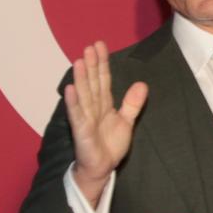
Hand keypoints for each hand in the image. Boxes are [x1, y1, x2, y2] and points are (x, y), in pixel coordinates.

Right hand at [65, 42, 147, 205]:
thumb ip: (133, 104)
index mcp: (103, 104)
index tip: (100, 45)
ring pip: (84, 95)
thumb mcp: (126, 122)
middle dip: (91, 65)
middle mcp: (92, 108)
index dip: (102, 63)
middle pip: (92, 83)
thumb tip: (142, 84)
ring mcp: (85, 118)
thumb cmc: (110, 145)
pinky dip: (73, 102)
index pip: (103, 80)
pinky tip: (70, 89)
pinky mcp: (81, 130)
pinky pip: (77, 115)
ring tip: (79, 61)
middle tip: (90, 46)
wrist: (102, 167)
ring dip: (80, 78)